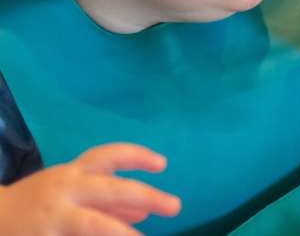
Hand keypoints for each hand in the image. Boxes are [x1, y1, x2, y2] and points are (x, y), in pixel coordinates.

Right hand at [0, 143, 180, 235]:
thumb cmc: (40, 201)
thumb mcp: (73, 191)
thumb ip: (108, 200)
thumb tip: (144, 210)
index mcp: (74, 173)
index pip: (110, 156)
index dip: (137, 156)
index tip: (162, 164)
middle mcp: (66, 190)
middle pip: (111, 190)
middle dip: (145, 195)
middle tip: (175, 206)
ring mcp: (54, 218)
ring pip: (93, 224)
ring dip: (121, 232)